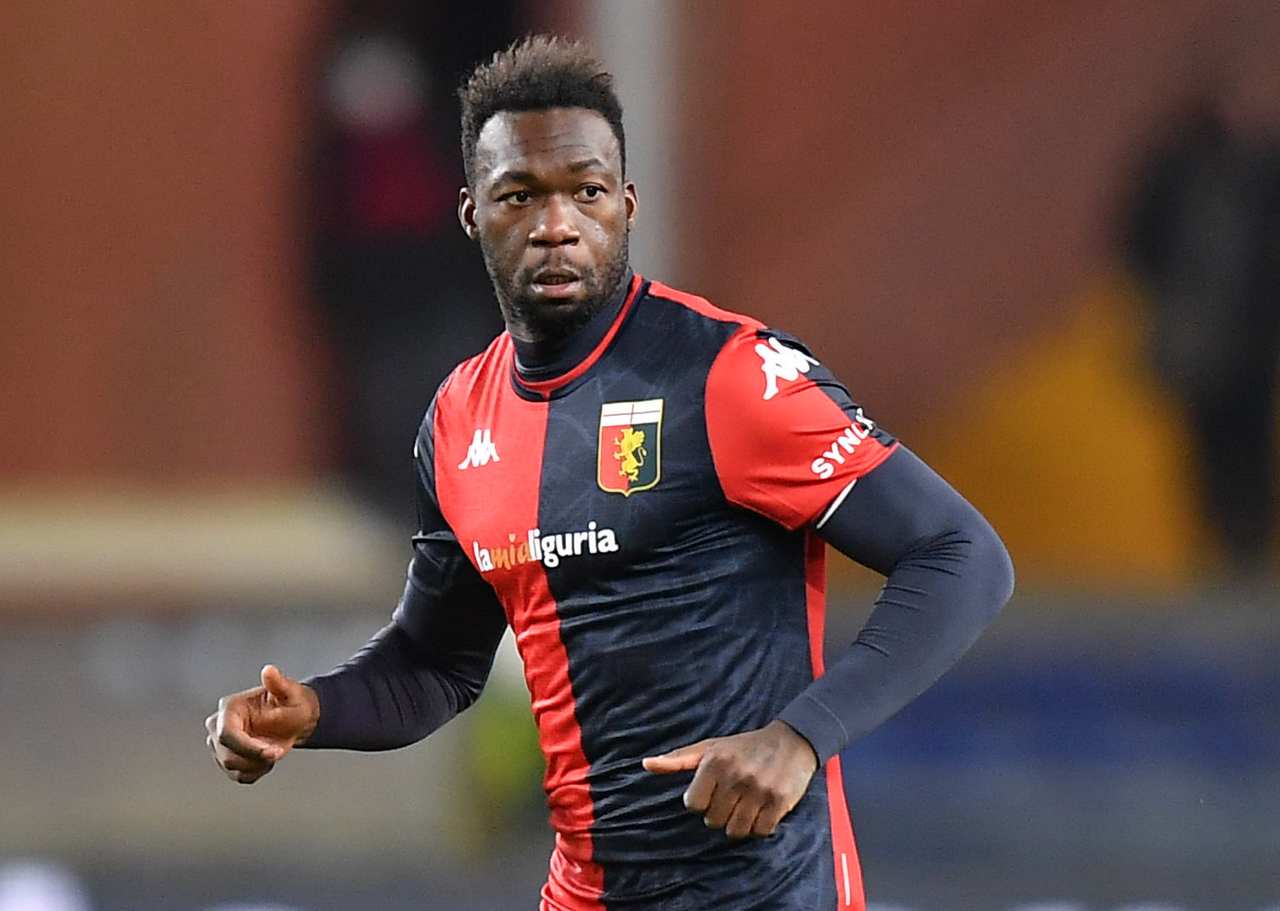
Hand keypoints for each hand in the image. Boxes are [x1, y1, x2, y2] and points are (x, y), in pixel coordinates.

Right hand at [205, 664, 318, 784]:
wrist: (295, 719)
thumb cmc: (292, 703)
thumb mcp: (291, 693)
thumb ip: (279, 684)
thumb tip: (269, 671)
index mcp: (231, 708)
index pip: (226, 734)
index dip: (248, 747)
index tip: (271, 751)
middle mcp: (219, 725)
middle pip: (226, 755)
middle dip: (255, 758)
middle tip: (278, 751)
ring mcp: (221, 744)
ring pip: (232, 767)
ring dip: (258, 765)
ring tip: (274, 750)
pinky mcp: (228, 758)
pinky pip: (239, 776)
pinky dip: (257, 772)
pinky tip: (267, 759)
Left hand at [641, 720, 818, 838]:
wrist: (792, 741)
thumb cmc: (745, 747)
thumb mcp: (710, 747)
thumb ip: (678, 759)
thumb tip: (646, 764)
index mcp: (715, 761)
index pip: (693, 804)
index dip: (702, 802)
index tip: (713, 793)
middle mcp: (736, 775)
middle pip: (713, 820)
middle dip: (720, 813)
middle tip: (733, 798)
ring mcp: (759, 790)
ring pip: (736, 831)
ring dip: (739, 824)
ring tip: (746, 806)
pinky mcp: (779, 802)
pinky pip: (760, 832)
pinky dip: (759, 827)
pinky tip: (761, 810)